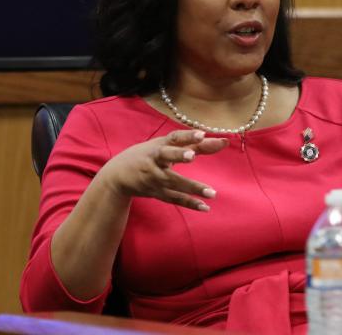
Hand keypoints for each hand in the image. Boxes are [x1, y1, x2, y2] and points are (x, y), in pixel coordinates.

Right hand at [95, 129, 227, 210]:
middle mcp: (155, 160)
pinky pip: (173, 199)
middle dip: (178, 155)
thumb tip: (224, 142)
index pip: (173, 138)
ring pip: (172, 181)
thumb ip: (196, 144)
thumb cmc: (148, 156)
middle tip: (192, 155)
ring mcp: (154, 178)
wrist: (117, 176)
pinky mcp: (156, 193)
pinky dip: (189, 203)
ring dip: (192, 187)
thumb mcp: (167, 147)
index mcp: (158, 145)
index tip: (201, 134)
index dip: (187, 136)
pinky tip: (205, 207)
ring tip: (212, 192)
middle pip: (167, 156)